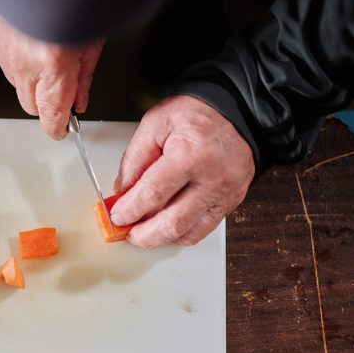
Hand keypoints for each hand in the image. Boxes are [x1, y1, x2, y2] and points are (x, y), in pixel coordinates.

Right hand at [0, 15, 103, 139]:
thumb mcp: (92, 41)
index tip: (62, 130)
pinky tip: (30, 44)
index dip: (57, 127)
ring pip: (17, 86)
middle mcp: (24, 64)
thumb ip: (83, 77)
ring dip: (31, 80)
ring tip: (46, 55)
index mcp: (53, 65)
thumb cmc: (71, 0)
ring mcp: (5, 54)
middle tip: (60, 89)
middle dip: (46, 103)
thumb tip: (79, 102)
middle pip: (31, 106)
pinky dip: (18, 60)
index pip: (51, 115)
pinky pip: (6, 64)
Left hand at [111, 95, 255, 247]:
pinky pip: (202, 231)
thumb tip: (121, 191)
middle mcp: (212, 178)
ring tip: (142, 233)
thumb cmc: (197, 114)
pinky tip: (164, 230)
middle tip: (126, 232)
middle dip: (143, 235)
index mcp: (191, 155)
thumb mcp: (156, 123)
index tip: (116, 215)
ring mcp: (225, 193)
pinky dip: (179, 236)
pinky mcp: (231, 202)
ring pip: (187, 233)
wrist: (237, 113)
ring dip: (159, 239)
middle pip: (172, 223)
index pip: (152, 194)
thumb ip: (135, 158)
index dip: (129, 210)